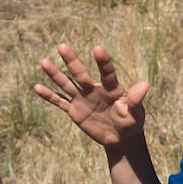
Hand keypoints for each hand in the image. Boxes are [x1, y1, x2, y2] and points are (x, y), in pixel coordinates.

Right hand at [35, 44, 149, 149]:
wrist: (120, 137)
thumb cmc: (131, 123)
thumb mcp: (136, 114)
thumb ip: (136, 100)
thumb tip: (145, 84)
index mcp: (111, 89)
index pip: (107, 73)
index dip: (103, 62)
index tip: (98, 48)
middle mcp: (94, 89)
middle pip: (81, 74)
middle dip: (72, 61)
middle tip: (62, 46)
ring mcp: (83, 99)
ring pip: (66, 84)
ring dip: (55, 74)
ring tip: (43, 62)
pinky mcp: (75, 111)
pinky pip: (60, 102)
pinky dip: (49, 96)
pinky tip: (37, 87)